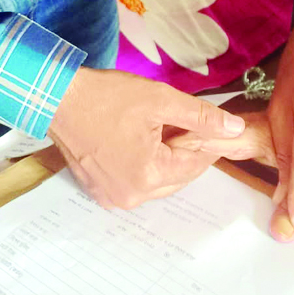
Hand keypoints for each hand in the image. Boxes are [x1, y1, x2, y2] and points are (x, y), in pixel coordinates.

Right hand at [48, 67, 244, 209]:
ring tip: (157, 128)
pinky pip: (135, 183)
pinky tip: (137, 140)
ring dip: (165, 158)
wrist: (59, 99)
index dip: (206, 141)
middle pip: (177, 176)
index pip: (195, 164)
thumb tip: (234, 128)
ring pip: (158, 180)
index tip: (206, 123)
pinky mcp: (99, 192)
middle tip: (179, 121)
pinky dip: (143, 165)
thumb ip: (201, 117)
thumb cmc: (108, 97)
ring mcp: (112, 198)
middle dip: (185, 151)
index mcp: (150, 176)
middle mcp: (132, 196)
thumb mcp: (161, 99)